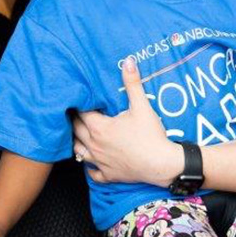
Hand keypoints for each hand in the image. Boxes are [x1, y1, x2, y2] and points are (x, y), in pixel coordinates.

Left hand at [72, 60, 182, 185]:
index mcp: (100, 128)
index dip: (79, 105)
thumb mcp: (142, 106)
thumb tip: (128, 62)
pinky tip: (93, 161)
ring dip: (77, 142)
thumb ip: (132, 83)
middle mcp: (95, 145)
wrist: (161, 164)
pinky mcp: (108, 175)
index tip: (79, 99)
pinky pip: (92, 172)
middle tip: (74, 113)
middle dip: (74, 121)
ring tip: (80, 134)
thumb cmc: (150, 136)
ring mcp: (100, 161)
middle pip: (76, 131)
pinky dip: (90, 166)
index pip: (81, 113)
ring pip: (78, 152)